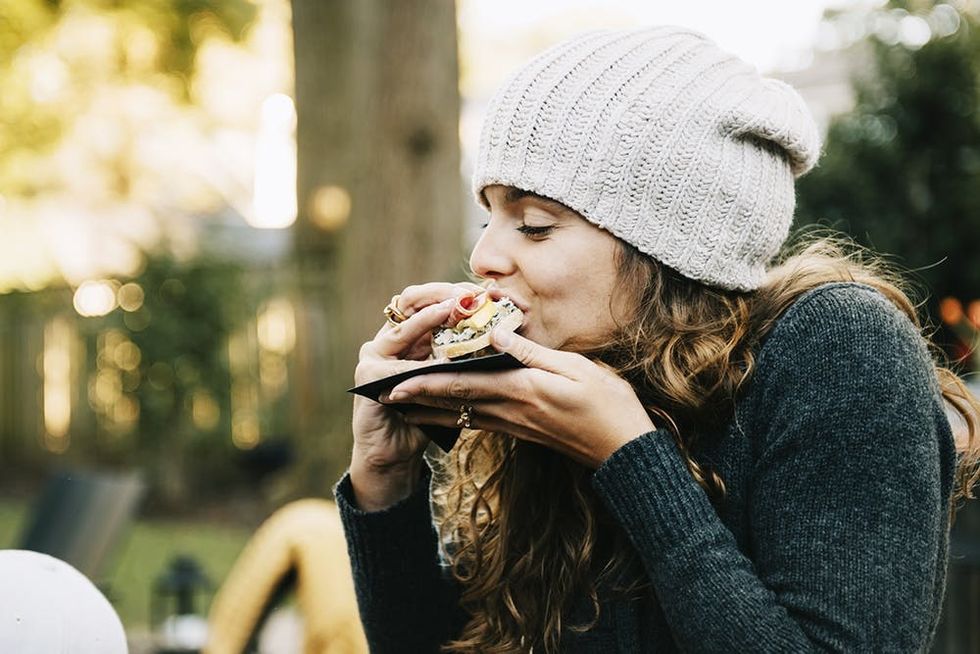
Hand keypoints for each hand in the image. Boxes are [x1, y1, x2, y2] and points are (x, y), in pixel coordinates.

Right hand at [351, 282, 481, 509]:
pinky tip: (442, 357)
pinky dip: (421, 360)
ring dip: (430, 316)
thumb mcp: (453, 380)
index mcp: (412, 333)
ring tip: (453, 307)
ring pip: (405, 324)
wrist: (395, 453)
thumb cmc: (428, 416)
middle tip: (469, 293)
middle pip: (414, 299)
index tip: (487, 290)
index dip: (457, 291)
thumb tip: (506, 334)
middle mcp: (392, 337)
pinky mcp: (368, 374)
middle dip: (442, 293)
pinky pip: (399, 363)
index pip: (431, 297)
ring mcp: (377, 352)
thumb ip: (467, 356)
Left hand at [380, 327, 656, 467]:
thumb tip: (494, 331)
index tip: (393, 384)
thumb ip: (531, 352)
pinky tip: (444, 415)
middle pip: (453, 403)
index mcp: (519, 391)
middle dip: (416, 398)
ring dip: (430, 409)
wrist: (624, 450)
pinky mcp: (523, 432)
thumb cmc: (607, 405)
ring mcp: (515, 426)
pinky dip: (455, 417)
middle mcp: (510, 412)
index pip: (462, 384)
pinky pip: (479, 423)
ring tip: (402, 404)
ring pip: (462, 415)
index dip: (425, 383)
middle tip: (382, 395)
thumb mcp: (575, 369)